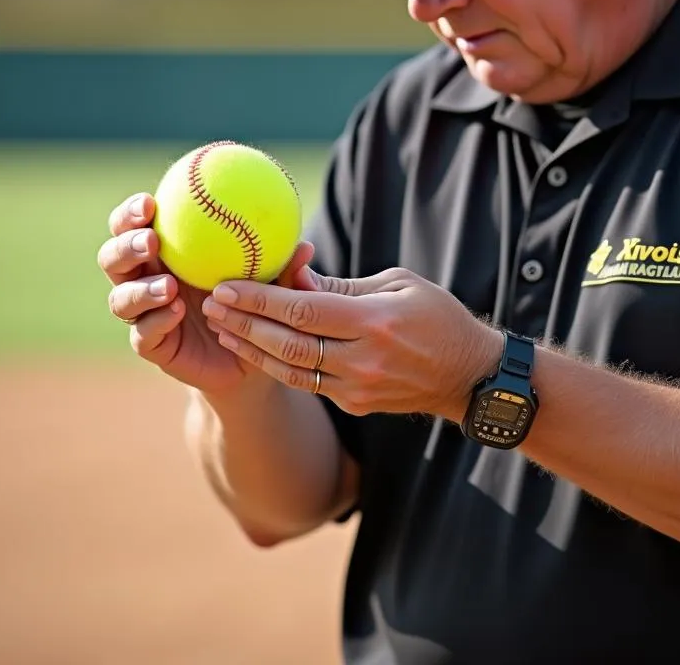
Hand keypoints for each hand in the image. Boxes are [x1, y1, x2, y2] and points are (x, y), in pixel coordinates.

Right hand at [97, 191, 318, 398]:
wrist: (247, 361)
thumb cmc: (254, 306)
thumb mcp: (268, 284)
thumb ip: (280, 266)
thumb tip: (305, 247)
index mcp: (167, 252)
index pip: (135, 224)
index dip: (132, 211)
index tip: (150, 202)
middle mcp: (146, 279)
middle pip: (113, 257)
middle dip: (124, 244)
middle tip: (150, 240)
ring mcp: (145, 314)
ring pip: (120, 298)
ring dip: (139, 288)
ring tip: (167, 286)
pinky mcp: (152, 345)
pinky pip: (142, 333)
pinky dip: (156, 321)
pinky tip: (177, 312)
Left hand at [202, 267, 503, 421]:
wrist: (469, 376)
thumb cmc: (437, 316)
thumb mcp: (399, 283)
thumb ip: (342, 285)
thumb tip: (294, 275)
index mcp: (375, 321)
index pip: (304, 309)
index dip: (260, 298)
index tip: (226, 285)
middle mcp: (363, 359)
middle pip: (288, 343)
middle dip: (244, 323)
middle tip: (210, 304)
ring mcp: (358, 387)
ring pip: (290, 369)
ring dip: (251, 348)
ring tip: (221, 328)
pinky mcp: (354, 404)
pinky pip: (306, 383)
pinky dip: (275, 365)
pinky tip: (252, 349)